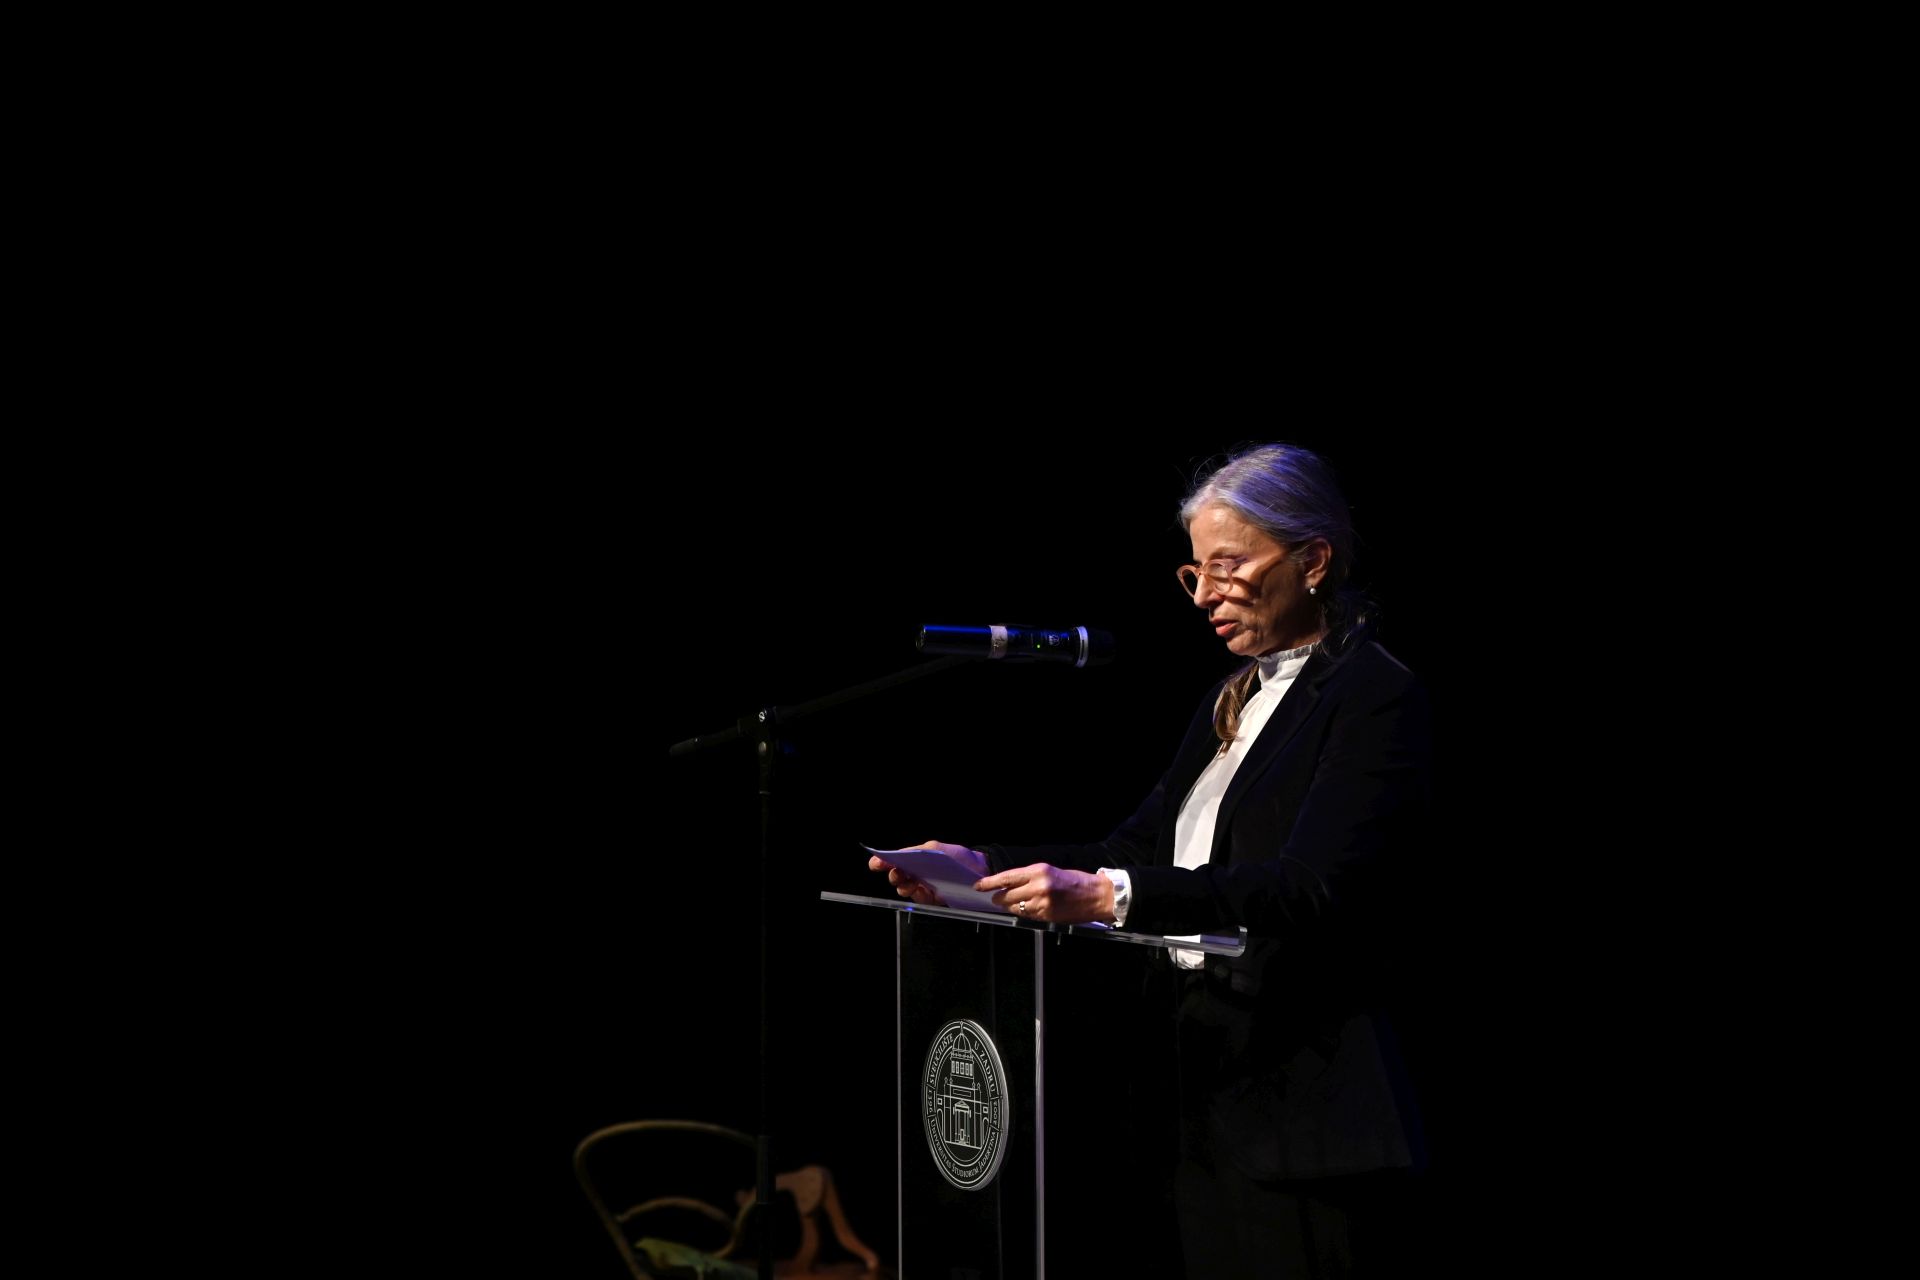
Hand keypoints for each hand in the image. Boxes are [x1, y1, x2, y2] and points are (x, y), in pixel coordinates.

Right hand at [867, 840, 988, 906]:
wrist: (978, 871)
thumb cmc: (957, 857)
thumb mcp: (937, 849)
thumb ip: (918, 851)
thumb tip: (902, 854)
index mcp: (914, 858)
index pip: (894, 859)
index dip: (882, 862)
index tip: (875, 864)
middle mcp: (915, 872)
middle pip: (896, 875)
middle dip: (894, 875)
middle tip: (897, 874)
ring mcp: (921, 886)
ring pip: (903, 888)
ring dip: (904, 886)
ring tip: (911, 883)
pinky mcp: (929, 899)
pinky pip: (917, 898)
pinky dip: (915, 894)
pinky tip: (920, 890)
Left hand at [975, 863, 1115, 924]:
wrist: (1096, 895)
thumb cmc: (1075, 881)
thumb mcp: (1050, 872)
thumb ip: (1030, 878)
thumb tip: (1010, 885)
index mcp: (1038, 871)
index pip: (1006, 877)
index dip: (990, 883)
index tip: (978, 886)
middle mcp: (1038, 886)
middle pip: (1006, 895)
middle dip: (999, 898)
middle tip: (996, 898)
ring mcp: (1042, 903)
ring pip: (1015, 908)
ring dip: (1010, 907)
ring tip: (1012, 904)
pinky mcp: (1046, 916)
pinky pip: (1026, 916)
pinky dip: (1023, 913)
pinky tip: (1027, 909)